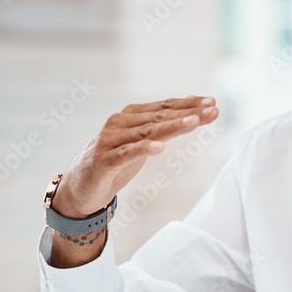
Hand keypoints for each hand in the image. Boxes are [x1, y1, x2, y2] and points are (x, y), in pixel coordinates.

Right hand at [51, 95, 218, 218]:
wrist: (79, 189)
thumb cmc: (113, 163)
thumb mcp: (140, 144)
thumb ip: (160, 128)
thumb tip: (190, 112)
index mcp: (130, 116)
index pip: (164, 107)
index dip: (188, 104)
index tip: (212, 102)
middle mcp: (119, 124)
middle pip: (160, 117)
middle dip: (188, 113)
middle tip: (212, 109)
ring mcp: (110, 141)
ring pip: (146, 133)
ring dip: (172, 127)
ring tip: (194, 122)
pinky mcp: (103, 162)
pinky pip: (126, 155)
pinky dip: (143, 149)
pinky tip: (159, 147)